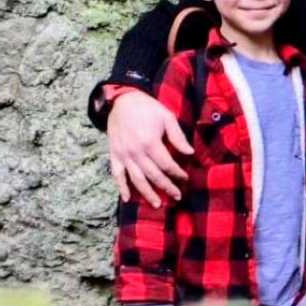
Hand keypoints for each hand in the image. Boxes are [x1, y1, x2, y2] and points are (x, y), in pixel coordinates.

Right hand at [109, 90, 191, 205]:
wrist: (122, 101)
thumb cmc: (148, 108)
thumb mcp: (167, 118)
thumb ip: (178, 137)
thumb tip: (190, 153)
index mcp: (150, 143)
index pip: (167, 165)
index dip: (177, 173)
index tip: (185, 178)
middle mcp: (136, 152)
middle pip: (153, 175)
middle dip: (167, 187)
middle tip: (177, 196)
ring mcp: (123, 155)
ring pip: (136, 179)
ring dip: (147, 193)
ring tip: (157, 205)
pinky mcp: (114, 155)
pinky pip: (117, 175)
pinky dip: (121, 187)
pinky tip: (127, 199)